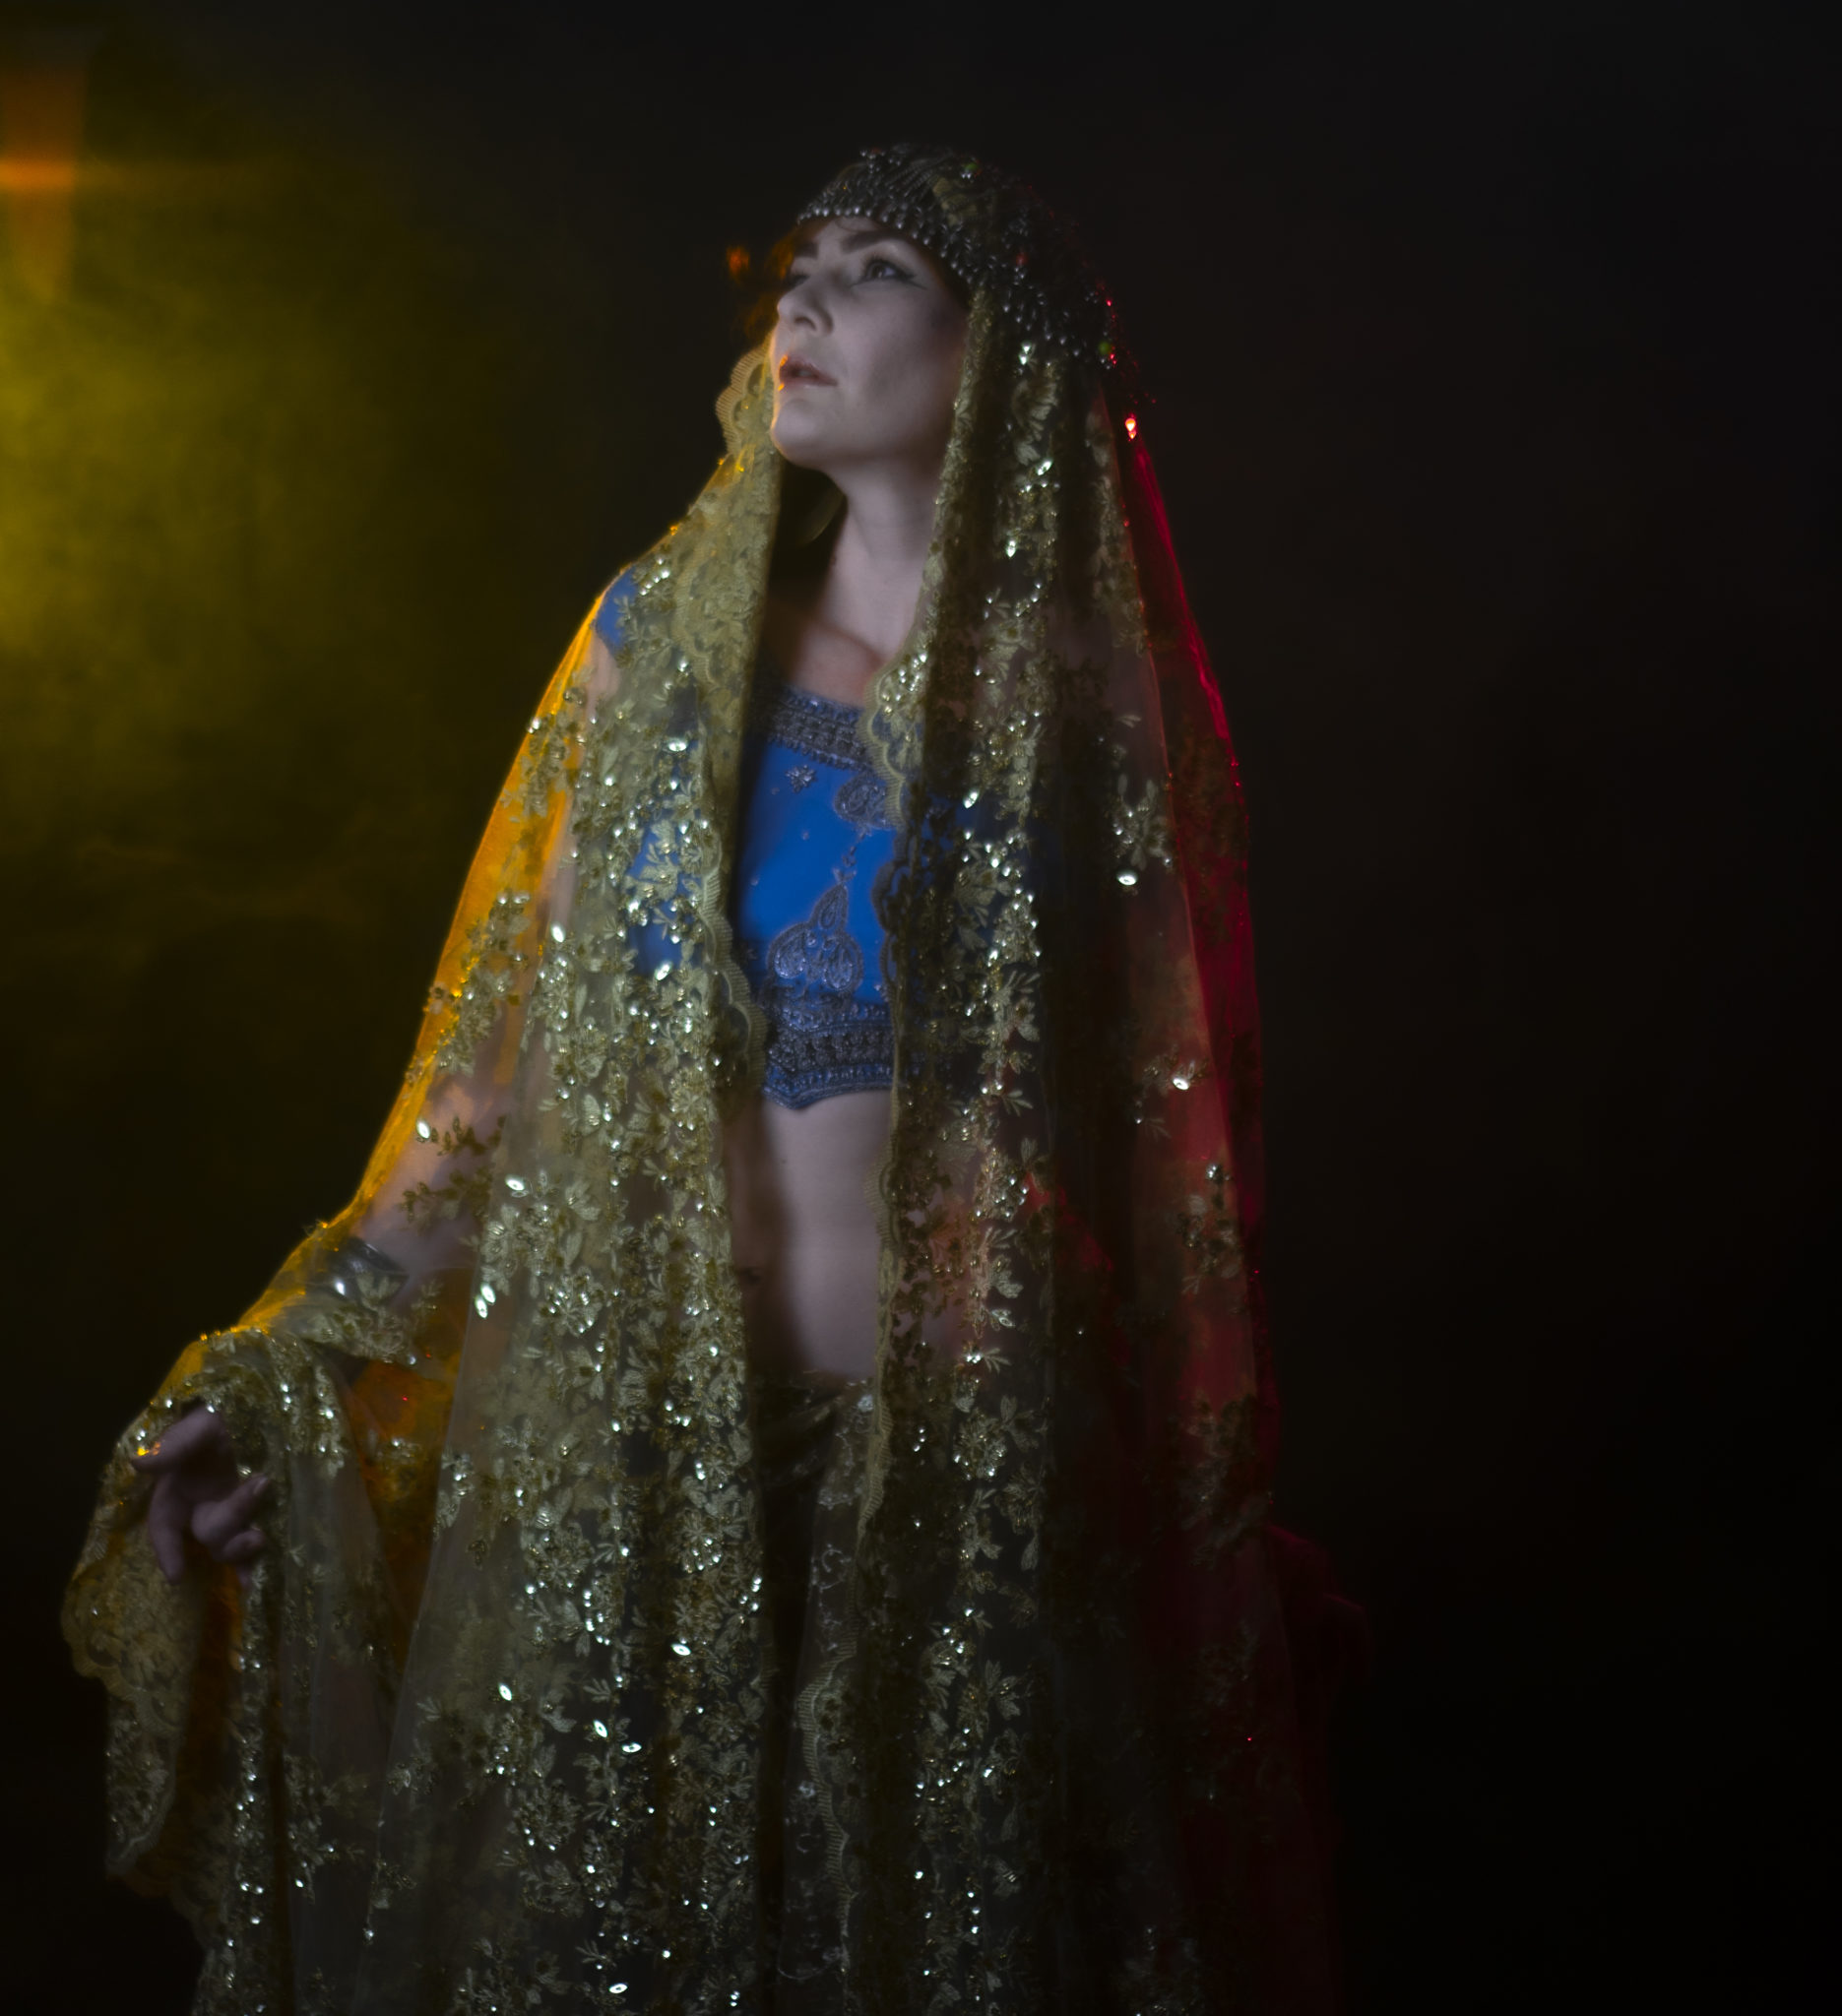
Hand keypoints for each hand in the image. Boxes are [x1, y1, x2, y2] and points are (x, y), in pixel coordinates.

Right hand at [129, 1406, 269, 1585]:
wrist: (241, 1411)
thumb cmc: (208, 1421)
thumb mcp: (194, 1427)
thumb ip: (171, 1446)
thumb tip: (140, 1463)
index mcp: (175, 1492)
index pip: (163, 1526)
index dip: (166, 1551)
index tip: (175, 1576)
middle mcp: (198, 1507)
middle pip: (207, 1532)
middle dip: (228, 1527)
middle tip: (254, 1505)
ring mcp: (224, 1511)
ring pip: (226, 1541)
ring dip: (240, 1547)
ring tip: (259, 1537)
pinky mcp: (249, 1512)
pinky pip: (246, 1541)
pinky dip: (249, 1563)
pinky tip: (253, 1581)